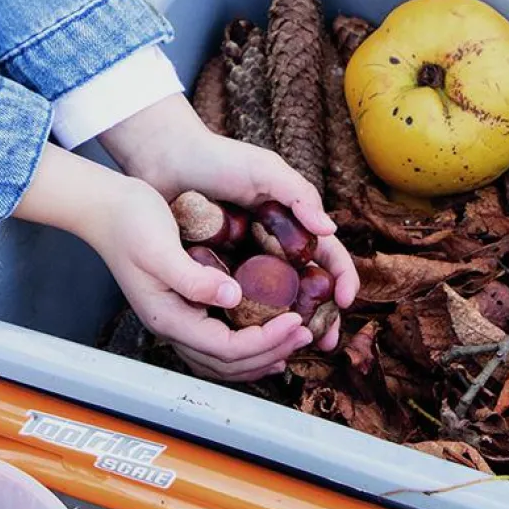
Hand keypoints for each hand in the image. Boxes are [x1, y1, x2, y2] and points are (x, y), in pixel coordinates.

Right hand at [14, 146, 313, 380]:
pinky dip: (247, 346)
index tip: (297, 321)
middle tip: (307, 333)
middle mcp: (174, 327)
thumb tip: (233, 297)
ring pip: (224, 360)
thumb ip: (195, 278)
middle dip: (272, 352)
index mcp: (169, 318)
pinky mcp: (184, 309)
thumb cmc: (129, 222)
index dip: (267, 340)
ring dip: (262, 356)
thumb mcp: (160, 247)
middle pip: (230, 363)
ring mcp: (178, 321)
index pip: (227, 348)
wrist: (104, 208)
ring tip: (293, 343)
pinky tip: (267, 336)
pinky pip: (219, 343)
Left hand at [99, 93, 359, 351]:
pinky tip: (251, 341)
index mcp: (293, 226)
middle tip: (322, 342)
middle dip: (320, 318)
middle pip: (308, 291)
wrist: (164, 158)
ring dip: (286, 329)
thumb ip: (299, 195)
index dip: (342, 280)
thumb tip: (329, 230)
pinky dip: (248, 324)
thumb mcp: (265, 170)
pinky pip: (238, 304)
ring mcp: (247, 264)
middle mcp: (274, 249)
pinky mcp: (218, 274)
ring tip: (290, 349)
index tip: (344, 302)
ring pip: (275, 305)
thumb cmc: (219, 158)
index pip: (329, 257)